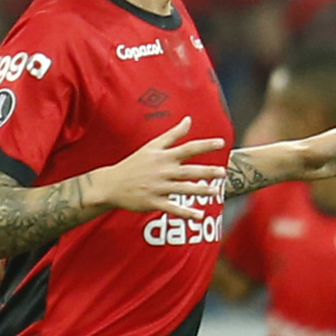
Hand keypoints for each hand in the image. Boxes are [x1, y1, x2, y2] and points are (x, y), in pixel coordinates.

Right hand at [92, 119, 229, 213]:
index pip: (188, 148)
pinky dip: (185, 212)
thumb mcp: (152, 146)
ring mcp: (158, 187)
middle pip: (188, 170)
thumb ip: (173, 134)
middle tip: (223, 172)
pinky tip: (199, 215)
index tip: (222, 143)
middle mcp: (162, 171)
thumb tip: (189, 119)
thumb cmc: (135, 164)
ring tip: (216, 191)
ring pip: (183, 189)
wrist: (112, 184)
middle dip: (206, 172)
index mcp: (163, 156)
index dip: (205, 145)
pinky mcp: (153, 202)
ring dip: (200, 191)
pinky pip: (172, 207)